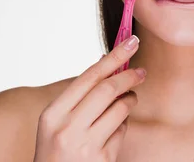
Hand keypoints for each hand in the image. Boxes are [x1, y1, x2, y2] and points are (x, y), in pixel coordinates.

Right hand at [33, 35, 145, 160]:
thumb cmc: (56, 150)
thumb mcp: (56, 122)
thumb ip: (79, 95)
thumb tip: (106, 60)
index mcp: (53, 114)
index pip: (89, 77)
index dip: (113, 57)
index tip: (131, 42)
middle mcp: (67, 129)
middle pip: (107, 89)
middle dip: (128, 76)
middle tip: (141, 71)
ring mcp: (85, 146)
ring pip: (119, 109)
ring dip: (129, 100)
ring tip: (128, 101)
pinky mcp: (102, 160)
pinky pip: (122, 131)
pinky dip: (123, 125)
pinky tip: (115, 128)